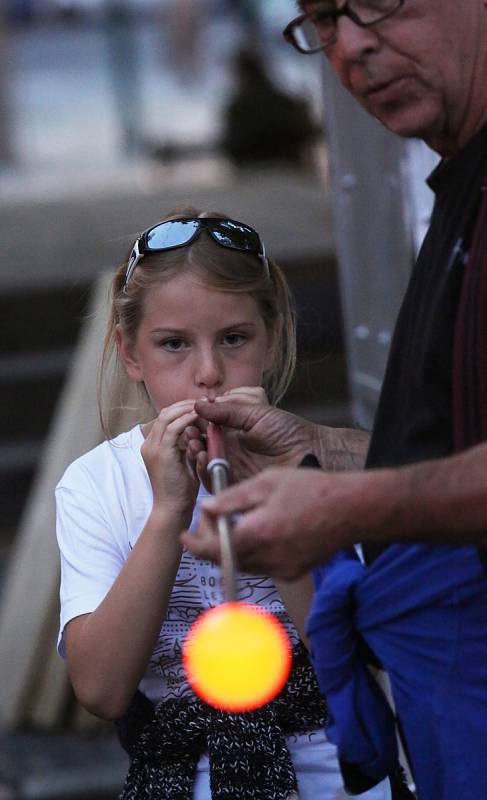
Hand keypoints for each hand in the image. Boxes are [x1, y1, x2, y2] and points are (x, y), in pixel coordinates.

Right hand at [141, 400, 199, 522]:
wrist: (172, 510)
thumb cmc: (181, 489)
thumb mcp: (184, 462)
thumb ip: (187, 445)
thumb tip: (199, 430)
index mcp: (152, 445)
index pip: (166, 417)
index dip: (183, 407)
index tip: (202, 405)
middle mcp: (149, 444)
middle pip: (165, 412)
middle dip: (186, 404)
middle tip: (206, 400)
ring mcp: (153, 448)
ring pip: (168, 416)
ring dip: (187, 408)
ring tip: (205, 405)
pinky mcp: (161, 454)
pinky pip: (174, 428)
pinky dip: (187, 419)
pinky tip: (200, 417)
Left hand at [181, 466, 364, 578]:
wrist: (354, 509)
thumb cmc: (313, 489)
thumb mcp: (268, 481)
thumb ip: (233, 498)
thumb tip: (206, 509)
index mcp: (259, 532)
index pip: (215, 549)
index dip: (195, 545)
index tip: (184, 536)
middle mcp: (269, 557)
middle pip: (225, 560)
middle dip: (213, 543)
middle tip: (213, 521)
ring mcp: (282, 569)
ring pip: (242, 564)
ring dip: (232, 548)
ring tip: (236, 522)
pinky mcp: (292, 572)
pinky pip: (261, 566)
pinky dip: (252, 552)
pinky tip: (259, 531)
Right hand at [192, 391, 317, 482]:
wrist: (310, 451)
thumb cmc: (288, 430)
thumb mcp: (256, 414)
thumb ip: (227, 411)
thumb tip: (199, 404)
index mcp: (233, 430)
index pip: (205, 426)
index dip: (194, 422)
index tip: (188, 416)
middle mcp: (229, 449)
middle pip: (201, 445)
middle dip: (190, 439)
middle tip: (187, 433)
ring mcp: (232, 466)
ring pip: (204, 463)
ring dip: (194, 454)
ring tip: (194, 445)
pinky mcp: (236, 484)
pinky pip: (214, 480)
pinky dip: (204, 471)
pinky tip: (203, 458)